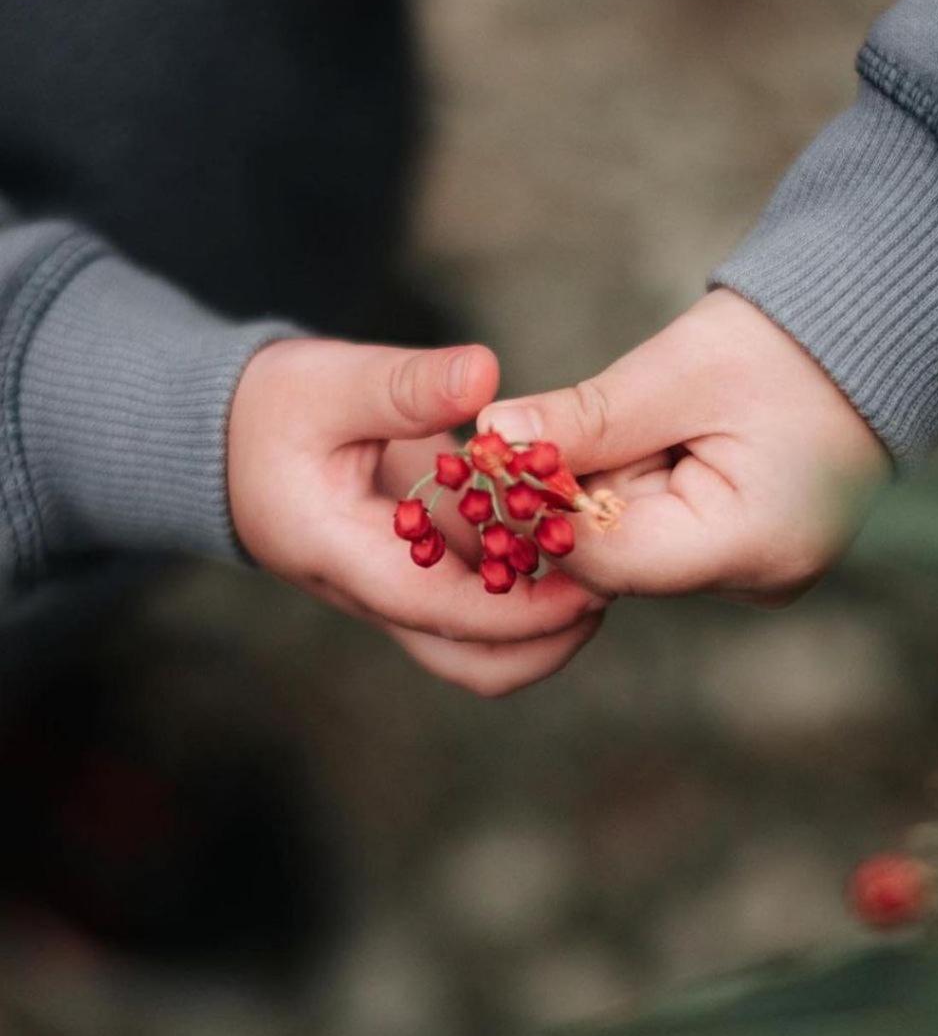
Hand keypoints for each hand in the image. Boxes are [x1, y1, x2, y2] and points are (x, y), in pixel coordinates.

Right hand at [228, 338, 605, 693]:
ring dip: (541, 617)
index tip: (592, 589)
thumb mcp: (325, 383)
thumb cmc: (269, 408)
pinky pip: (480, 598)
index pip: (441, 610)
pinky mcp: (417, 570)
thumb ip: (403, 384)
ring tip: (598, 559)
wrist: (230, 439)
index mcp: (343, 557)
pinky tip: (564, 532)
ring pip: (479, 641)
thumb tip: (485, 374)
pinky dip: (525, 579)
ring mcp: (398, 588)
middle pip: (469, 662)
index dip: (520, 611)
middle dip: (545, 641)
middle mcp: (374, 592)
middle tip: (608, 587)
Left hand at [479, 289, 889, 604]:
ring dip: (609, 486)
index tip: (504, 456)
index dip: (541, 510)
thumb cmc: (788, 344)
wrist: (869, 338)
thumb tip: (493, 435)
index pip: (604, 559)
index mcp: (749, 544)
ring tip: (644, 421)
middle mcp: (756, 580)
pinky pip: (664, 534)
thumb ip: (586, 417)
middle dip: (576, 492)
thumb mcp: (679, 370)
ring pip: (633, 547)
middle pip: (615, 558)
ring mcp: (755, 574)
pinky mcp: (746, 554)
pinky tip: (659, 440)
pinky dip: (641, 489)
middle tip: (567, 425)